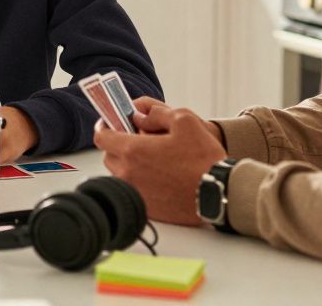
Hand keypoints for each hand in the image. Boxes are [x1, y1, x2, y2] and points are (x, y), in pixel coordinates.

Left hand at [94, 103, 226, 225]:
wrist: (220, 193)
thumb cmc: (203, 158)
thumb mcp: (184, 121)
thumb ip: (157, 113)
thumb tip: (139, 116)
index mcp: (132, 151)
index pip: (101, 137)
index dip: (104, 126)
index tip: (109, 121)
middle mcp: (128, 174)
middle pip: (109, 155)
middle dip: (118, 144)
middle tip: (136, 138)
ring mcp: (136, 193)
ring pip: (120, 174)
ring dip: (129, 163)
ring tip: (152, 158)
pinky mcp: (147, 208)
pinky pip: (134, 189)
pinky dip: (140, 180)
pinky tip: (160, 176)